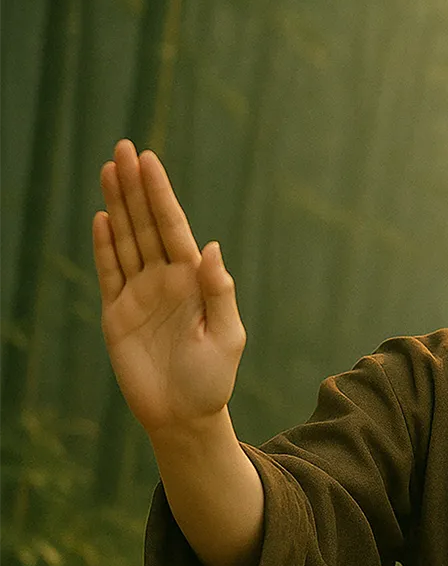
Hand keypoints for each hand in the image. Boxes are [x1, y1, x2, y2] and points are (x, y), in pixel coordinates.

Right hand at [91, 139, 245, 436]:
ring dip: (116, 206)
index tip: (150, 161)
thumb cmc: (213, 379)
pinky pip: (108, 272)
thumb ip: (219, 292)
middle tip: (124, 148)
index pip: (174, 228)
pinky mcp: (116, 314)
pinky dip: (104, 246)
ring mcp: (139, 295)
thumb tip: (210, 247)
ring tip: (109, 169)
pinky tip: (101, 218)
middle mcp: (165, 281)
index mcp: (194, 282)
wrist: (184, 416)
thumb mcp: (227, 336)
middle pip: (146, 225)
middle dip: (135, 188)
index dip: (160, 195)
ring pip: (125, 240)